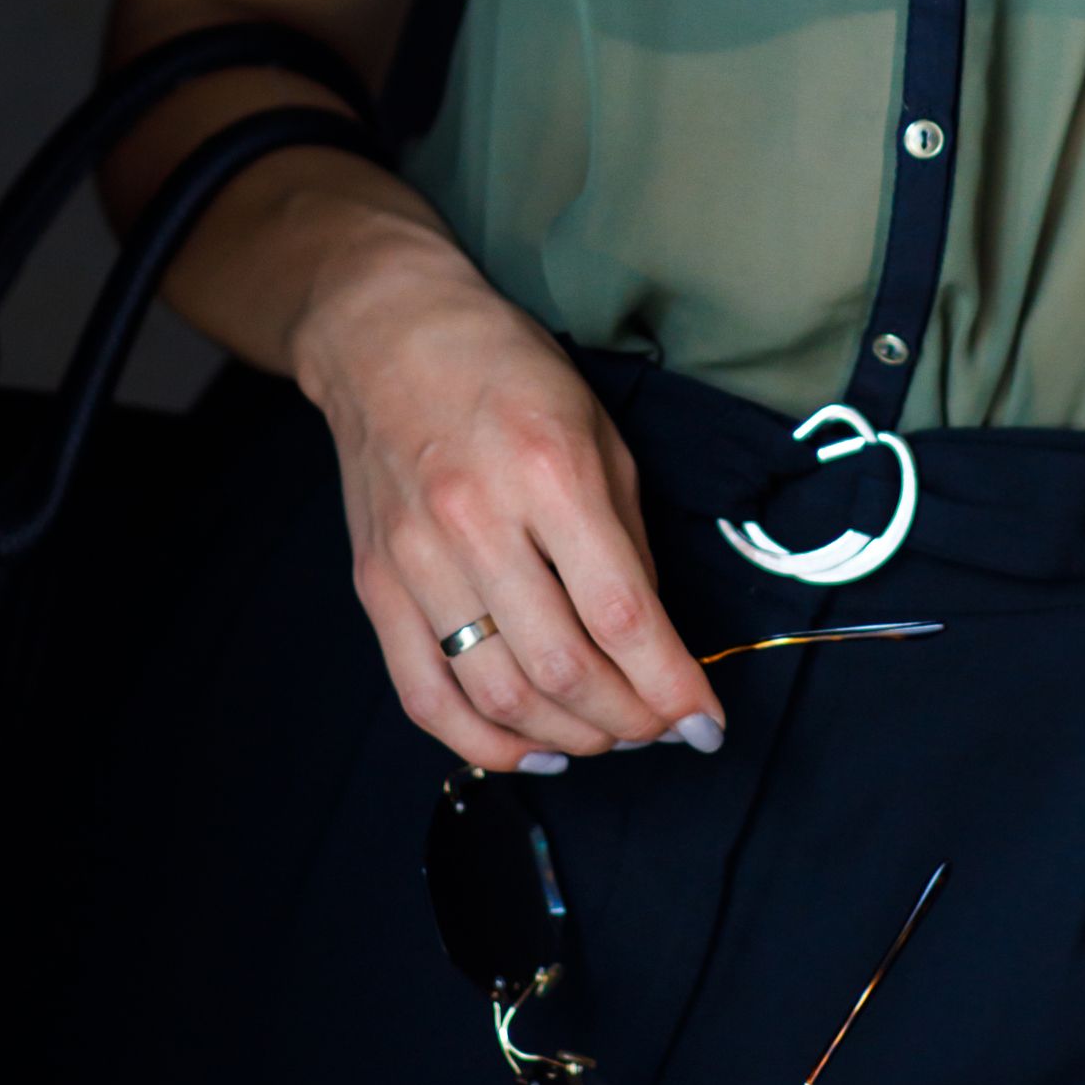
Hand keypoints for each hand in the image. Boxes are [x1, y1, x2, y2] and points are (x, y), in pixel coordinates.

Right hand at [286, 217, 723, 769]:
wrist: (386, 335)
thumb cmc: (507, 372)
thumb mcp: (598, 430)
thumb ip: (627, 537)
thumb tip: (655, 638)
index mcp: (550, 472)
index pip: (622, 613)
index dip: (672, 686)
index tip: (708, 724)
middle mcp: (478, 523)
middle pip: (564, 668)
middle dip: (631, 721)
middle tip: (664, 729)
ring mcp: (417, 561)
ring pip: (500, 695)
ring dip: (570, 737)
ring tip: (610, 736)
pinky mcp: (376, 587)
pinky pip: (425, 695)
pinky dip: (484, 743)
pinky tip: (534, 750)